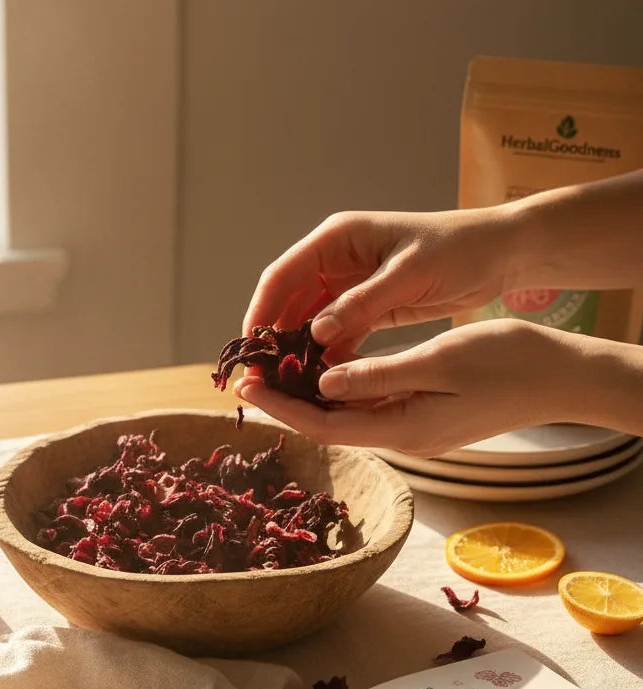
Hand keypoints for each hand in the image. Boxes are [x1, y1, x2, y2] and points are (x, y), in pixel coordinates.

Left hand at [233, 321, 596, 456]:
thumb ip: (379, 376)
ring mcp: (414, 432)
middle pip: (329, 425)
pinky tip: (323, 369)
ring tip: (275, 368)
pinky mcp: (423, 419)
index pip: (325, 425)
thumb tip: (323, 385)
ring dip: (310, 397)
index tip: (248, 384)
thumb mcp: (440, 361)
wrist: (563, 377)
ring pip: (347, 417)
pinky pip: (370, 408)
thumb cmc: (510, 362)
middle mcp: (403, 439)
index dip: (282, 407)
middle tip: (249, 374)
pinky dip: (342, 391)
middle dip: (286, 402)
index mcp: (404, 430)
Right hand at [243, 207, 513, 359]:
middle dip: (274, 339)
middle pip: (288, 302)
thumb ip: (361, 303)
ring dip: (297, 352)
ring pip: (308, 322)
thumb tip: (314, 333)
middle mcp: (336, 261)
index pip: (281, 276)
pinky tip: (320, 382)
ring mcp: (350, 285)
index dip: (261, 311)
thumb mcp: (409, 275)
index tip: (251, 347)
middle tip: (262, 377)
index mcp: (338, 240)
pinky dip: (326, 356)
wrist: (501, 253)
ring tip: (285, 385)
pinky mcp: (367, 307)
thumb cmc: (458, 250)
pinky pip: (334, 334)